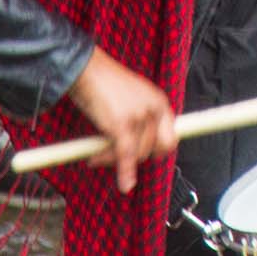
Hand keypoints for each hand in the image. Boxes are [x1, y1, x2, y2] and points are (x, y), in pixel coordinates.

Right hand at [64, 47, 176, 194]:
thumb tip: (139, 148)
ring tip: (95, 157)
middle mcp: (154, 109)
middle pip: (153, 150)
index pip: (171, 137)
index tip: (144, 157)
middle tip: (112, 158)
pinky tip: (124, 185)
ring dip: (113, 161)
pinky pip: (126, 156)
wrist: (86, 70)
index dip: (158, 151)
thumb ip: (141, 118)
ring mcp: (139, 117)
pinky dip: (125, 173)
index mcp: (160, 102)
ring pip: (136, 155)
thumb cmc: (104, 84)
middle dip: (135, 160)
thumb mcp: (132, 99)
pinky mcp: (122, 125)